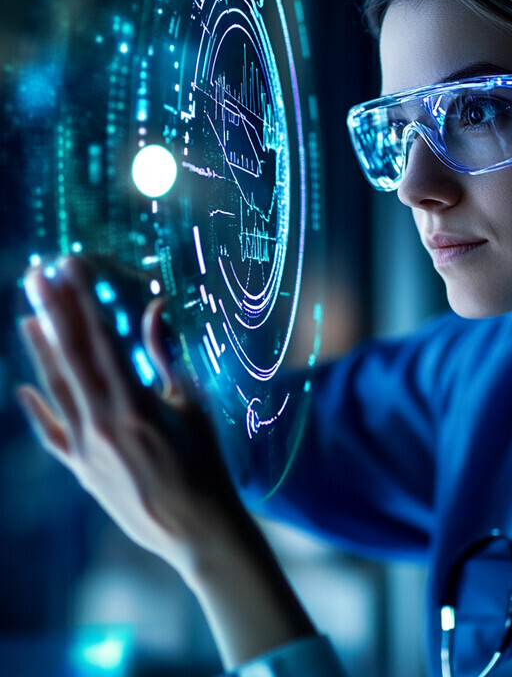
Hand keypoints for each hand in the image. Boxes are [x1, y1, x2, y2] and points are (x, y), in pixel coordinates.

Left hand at [16, 256, 240, 576]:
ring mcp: (85, 447)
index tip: (70, 266)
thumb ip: (165, 357)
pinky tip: (21, 388)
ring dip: (41, 350)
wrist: (196, 528)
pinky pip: (51, 434)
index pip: (102, 337)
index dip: (84, 298)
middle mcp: (101, 422)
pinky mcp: (81, 469)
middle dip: (54, 311)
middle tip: (36, 275)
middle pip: (71, 355)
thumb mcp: (192, 406)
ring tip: (27, 315)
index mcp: (135, 403)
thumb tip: (155, 308)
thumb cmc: (205, 463)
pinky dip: (36, 410)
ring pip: (55, 389)